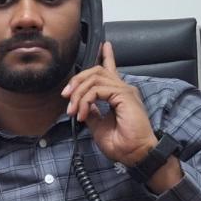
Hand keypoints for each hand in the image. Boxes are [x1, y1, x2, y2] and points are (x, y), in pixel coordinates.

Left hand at [62, 41, 157, 165]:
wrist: (134, 154)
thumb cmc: (121, 144)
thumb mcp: (98, 125)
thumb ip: (91, 112)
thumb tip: (80, 105)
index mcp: (119, 95)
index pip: (111, 70)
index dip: (107, 56)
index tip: (103, 45)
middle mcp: (123, 89)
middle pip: (96, 71)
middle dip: (77, 80)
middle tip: (66, 95)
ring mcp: (124, 91)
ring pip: (94, 78)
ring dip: (78, 94)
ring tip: (73, 111)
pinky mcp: (124, 96)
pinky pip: (97, 90)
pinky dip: (85, 100)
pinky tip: (81, 113)